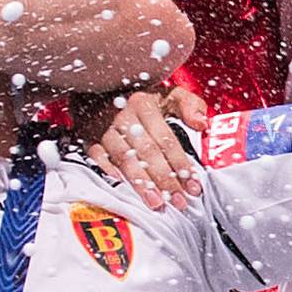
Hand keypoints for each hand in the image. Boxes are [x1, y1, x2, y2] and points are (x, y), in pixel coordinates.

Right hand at [82, 86, 207, 212]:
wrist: (99, 88)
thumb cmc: (138, 98)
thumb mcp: (167, 94)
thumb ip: (190, 105)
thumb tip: (202, 124)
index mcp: (145, 104)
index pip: (166, 140)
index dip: (181, 165)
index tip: (193, 186)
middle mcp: (124, 116)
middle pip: (147, 152)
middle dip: (165, 180)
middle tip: (178, 202)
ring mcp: (104, 127)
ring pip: (124, 158)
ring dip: (140, 183)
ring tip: (155, 203)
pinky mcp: (88, 137)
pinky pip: (97, 156)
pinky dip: (108, 170)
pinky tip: (122, 184)